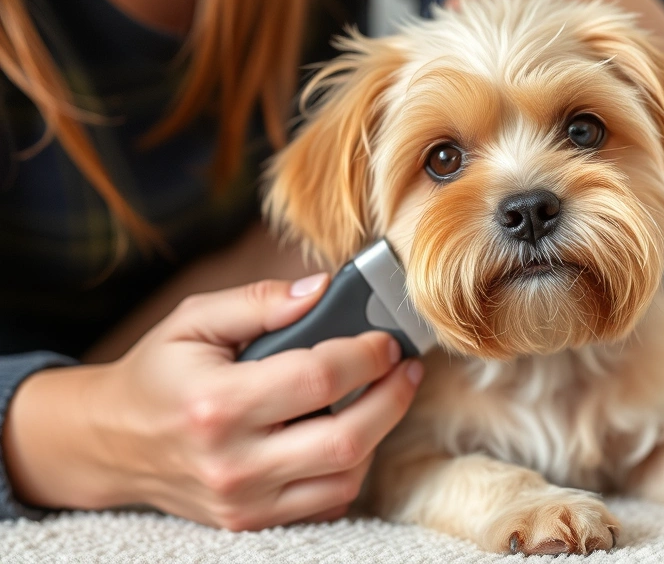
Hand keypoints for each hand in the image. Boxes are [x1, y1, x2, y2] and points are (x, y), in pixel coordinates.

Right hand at [2, 275, 422, 529]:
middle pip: (347, 439)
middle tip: (405, 369)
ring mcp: (244, 502)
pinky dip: (350, 468)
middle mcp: (233, 463)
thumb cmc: (158, 374)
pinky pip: (328, 502)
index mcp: (217, 404)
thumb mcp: (193, 321)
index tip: (387, 339)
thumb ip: (258, 300)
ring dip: (378, 433)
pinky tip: (347, 432)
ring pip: (347, 476)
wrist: (110, 443)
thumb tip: (323, 288)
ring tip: (379, 397)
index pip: (318, 379)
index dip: (367, 355)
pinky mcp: (252, 522)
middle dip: (393, 399)